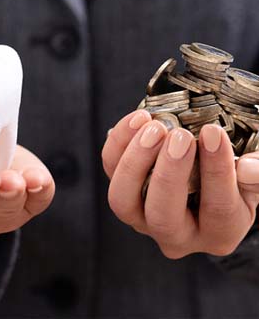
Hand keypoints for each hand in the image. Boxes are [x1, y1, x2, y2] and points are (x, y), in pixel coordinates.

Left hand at [102, 110, 257, 258]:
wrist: (202, 182)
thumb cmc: (232, 182)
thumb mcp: (252, 182)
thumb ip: (256, 177)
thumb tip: (247, 168)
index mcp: (217, 233)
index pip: (218, 210)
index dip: (216, 171)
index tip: (212, 133)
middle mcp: (174, 234)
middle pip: (162, 216)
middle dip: (169, 174)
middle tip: (179, 136)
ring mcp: (141, 216)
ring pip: (123, 201)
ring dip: (135, 162)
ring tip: (154, 128)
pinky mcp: (122, 190)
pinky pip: (110, 170)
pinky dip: (118, 144)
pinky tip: (138, 120)